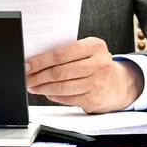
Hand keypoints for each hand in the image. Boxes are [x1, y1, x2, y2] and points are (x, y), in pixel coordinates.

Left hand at [25, 37, 141, 113]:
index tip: (27, 64)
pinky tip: (47, 92)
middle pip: (60, 72)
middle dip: (38, 76)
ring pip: (62, 87)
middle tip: (26, 77)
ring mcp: (98, 83)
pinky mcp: (95, 100)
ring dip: (43, 88)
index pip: (61, 53)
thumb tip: (36, 59)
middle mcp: (99, 64)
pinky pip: (67, 98)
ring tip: (33, 86)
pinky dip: (54, 96)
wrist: (120, 84)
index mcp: (94, 46)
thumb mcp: (87, 51)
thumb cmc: (96, 64)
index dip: (41, 61)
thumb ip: (67, 52)